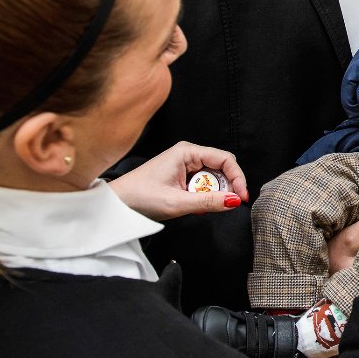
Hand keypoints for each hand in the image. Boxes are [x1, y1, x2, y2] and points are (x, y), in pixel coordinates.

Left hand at [109, 141, 248, 218]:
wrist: (116, 204)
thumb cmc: (140, 198)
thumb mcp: (177, 203)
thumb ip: (208, 201)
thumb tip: (235, 200)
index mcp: (187, 151)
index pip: (225, 159)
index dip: (238, 177)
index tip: (242, 196)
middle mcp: (188, 154)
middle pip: (222, 167)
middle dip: (228, 186)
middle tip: (228, 204)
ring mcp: (185, 164)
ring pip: (213, 176)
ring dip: (216, 192)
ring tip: (208, 206)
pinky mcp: (181, 175)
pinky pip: (203, 183)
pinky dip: (206, 195)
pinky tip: (199, 205)